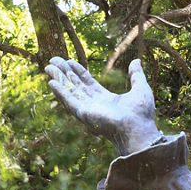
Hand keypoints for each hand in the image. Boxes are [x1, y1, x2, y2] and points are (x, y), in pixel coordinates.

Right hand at [46, 57, 161, 154]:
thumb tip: (136, 61)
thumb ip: (136, 75)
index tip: (69, 60)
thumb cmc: (142, 114)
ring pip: (69, 91)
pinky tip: (51, 82)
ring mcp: (88, 109)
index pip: (88, 83)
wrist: (139, 129)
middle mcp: (95, 104)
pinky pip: (69, 101)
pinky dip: (60, 92)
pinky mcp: (84, 114)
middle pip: (75, 86)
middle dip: (64, 73)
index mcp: (106, 99)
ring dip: (58, 79)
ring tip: (48, 66)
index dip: (78, 71)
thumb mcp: (141, 88)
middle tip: (53, 60)